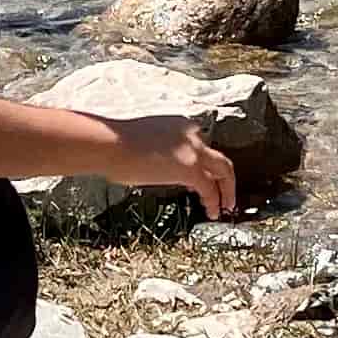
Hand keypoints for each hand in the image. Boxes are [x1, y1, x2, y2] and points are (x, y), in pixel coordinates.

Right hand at [117, 115, 237, 217]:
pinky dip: (214, 201)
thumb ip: (157, 153)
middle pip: (219, 158)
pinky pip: (210, 188)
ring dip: (226, 191)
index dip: (203, 166)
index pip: (200, 147)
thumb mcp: (143, 142)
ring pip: (223, 170)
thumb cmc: (115, 144)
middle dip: (225, 179)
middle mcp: (191, 134)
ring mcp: (193, 150)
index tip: (200, 181)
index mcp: (179, 125)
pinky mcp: (191, 168)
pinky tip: (211, 211)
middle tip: (225, 195)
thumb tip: (153, 168)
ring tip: (224, 207)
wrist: (112, 144)